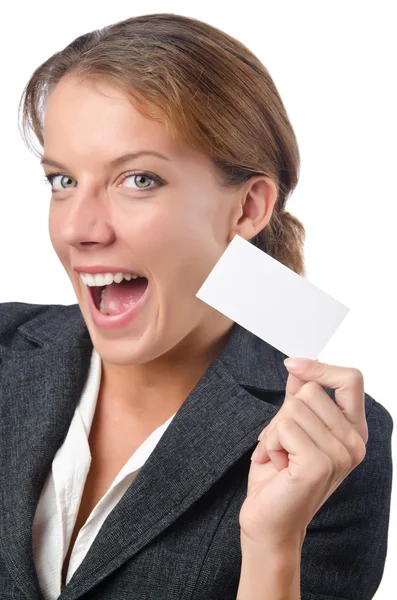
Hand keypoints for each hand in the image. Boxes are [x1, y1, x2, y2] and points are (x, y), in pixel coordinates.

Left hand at [239, 357, 368, 548]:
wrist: (269, 522)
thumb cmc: (278, 479)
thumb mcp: (289, 431)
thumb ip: (298, 400)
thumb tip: (298, 368)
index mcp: (351, 432)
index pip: (351, 380)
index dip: (320, 367)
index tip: (293, 365)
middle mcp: (354, 443)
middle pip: (310, 391)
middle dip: (283, 415)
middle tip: (282, 445)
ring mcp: (341, 454)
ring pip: (293, 408)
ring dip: (274, 432)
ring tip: (280, 458)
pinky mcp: (320, 464)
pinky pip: (284, 428)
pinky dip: (270, 444)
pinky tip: (277, 465)